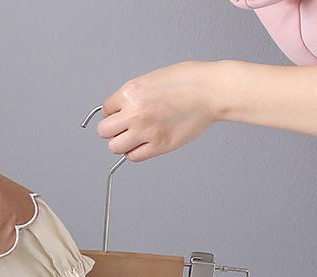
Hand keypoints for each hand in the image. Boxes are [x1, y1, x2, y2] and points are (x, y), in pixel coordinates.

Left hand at [97, 62, 218, 161]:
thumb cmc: (189, 81)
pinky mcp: (158, 145)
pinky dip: (136, 153)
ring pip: (115, 148)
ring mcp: (145, 131)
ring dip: (122, 143)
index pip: (105, 110)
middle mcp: (134, 113)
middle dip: (113, 129)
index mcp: (131, 93)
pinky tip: (144, 144)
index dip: (113, 112)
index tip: (120, 114)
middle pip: (104, 132)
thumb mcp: (152, 79)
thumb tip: (120, 109)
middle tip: (125, 127)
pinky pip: (133, 157)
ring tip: (135, 136)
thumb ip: (134, 95)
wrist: (212, 90)